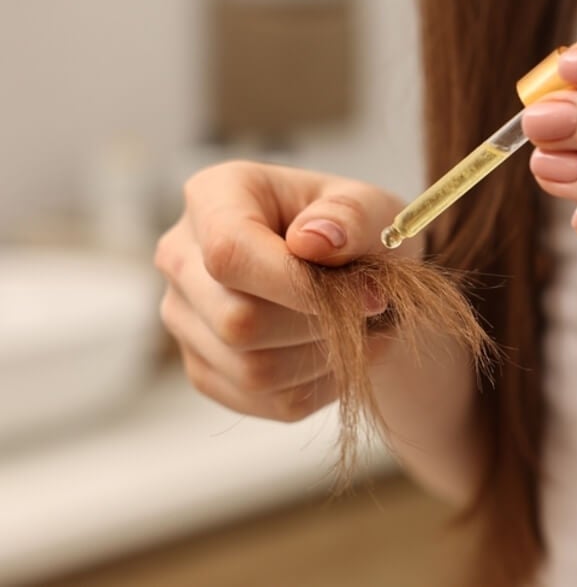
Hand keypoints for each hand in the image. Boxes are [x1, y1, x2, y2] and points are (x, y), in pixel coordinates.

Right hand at [155, 161, 408, 420]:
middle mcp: (181, 258)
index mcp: (215, 196)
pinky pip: (268, 402)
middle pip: (238, 321)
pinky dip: (322, 384)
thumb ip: (352, 216)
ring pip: (254, 370)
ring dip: (327, 357)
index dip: (300, 285)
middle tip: (371, 310)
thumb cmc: (358, 231)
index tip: (370, 294)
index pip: (230, 253)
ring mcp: (185, 319)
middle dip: (321, 324)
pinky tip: (342, 352)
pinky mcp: (206, 370)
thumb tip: (312, 241)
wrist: (358, 275)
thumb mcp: (373, 208)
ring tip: (360, 328)